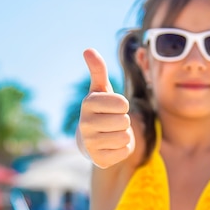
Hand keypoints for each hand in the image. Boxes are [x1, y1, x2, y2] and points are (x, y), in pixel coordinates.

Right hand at [77, 48, 134, 168]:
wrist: (92, 140)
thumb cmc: (101, 110)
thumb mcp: (101, 90)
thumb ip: (98, 70)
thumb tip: (88, 49)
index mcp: (88, 104)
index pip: (121, 103)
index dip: (123, 105)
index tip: (114, 107)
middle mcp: (85, 125)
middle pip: (124, 121)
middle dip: (124, 121)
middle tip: (113, 122)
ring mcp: (90, 144)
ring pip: (124, 137)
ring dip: (124, 135)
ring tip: (112, 133)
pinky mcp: (99, 160)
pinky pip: (124, 151)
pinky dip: (123, 149)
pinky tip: (112, 146)